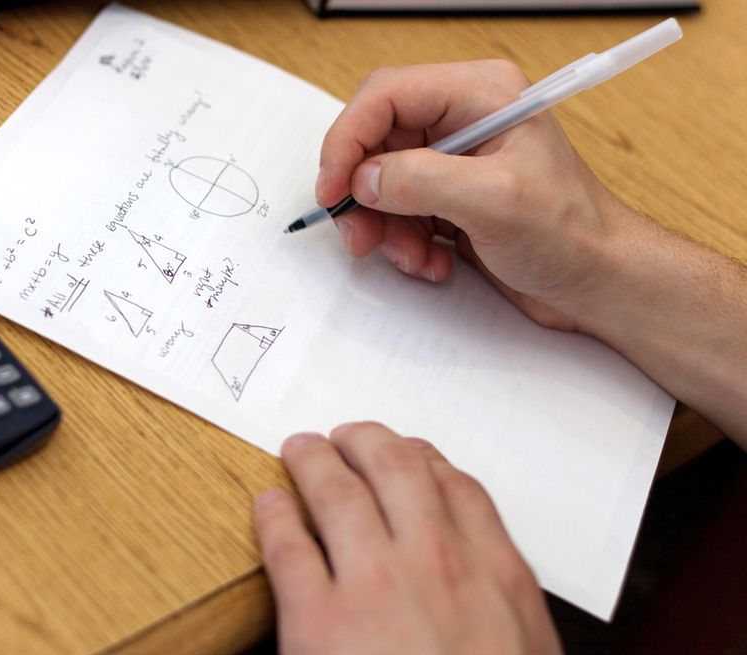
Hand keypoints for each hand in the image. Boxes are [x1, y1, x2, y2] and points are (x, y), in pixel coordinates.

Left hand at [254, 422, 562, 654]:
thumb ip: (502, 605)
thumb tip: (480, 580)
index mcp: (494, 574)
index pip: (456, 487)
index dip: (424, 458)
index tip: (408, 451)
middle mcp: (435, 562)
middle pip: (395, 468)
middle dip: (366, 440)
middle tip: (346, 434)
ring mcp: (373, 584)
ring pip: (336, 490)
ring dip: (313, 459)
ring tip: (300, 448)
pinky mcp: (315, 619)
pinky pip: (286, 543)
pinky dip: (274, 513)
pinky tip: (268, 503)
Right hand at [318, 60, 628, 330]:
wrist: (598, 282)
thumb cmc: (572, 235)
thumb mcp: (495, 203)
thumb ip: (421, 181)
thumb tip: (364, 179)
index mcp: (480, 94)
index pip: (386, 96)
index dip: (348, 140)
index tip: (333, 190)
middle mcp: (464, 119)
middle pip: (375, 141)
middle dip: (364, 194)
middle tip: (362, 236)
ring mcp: (456, 159)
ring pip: (381, 181)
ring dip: (384, 227)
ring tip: (412, 257)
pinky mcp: (450, 195)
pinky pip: (398, 210)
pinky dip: (402, 241)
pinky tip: (431, 261)